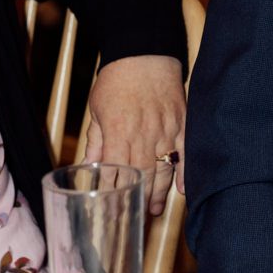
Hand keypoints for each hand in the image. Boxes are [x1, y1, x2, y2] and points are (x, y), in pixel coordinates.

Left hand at [80, 55, 186, 215]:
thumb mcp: (97, 111)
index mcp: (119, 132)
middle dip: (138, 200)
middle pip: (141, 176)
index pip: (115, 172)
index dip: (113, 194)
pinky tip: (182, 189)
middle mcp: (144, 134)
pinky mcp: (182, 122)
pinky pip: (186, 152)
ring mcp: (166, 129)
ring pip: (163, 168)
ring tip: (154, 210)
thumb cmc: (116, 81)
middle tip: (135, 219)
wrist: (144, 53)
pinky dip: (185, 171)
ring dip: (159, 192)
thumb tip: (87, 168)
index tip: (110, 212)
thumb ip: (95, 141)